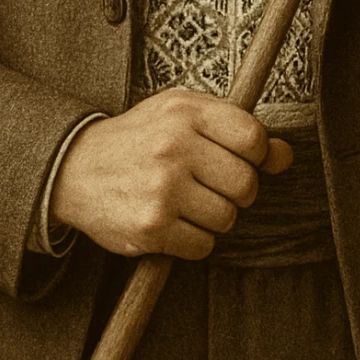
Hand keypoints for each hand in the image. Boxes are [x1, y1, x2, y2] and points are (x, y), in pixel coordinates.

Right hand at [48, 89, 292, 259]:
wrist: (74, 168)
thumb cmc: (139, 138)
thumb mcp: (182, 115)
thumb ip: (235, 128)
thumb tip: (285, 156)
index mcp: (184, 112)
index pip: (253, 138)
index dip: (255, 155)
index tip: (237, 158)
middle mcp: (174, 147)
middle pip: (245, 184)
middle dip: (234, 190)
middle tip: (207, 184)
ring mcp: (161, 189)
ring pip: (227, 218)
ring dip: (214, 217)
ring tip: (186, 202)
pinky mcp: (150, 227)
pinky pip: (203, 246)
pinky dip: (193, 241)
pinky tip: (171, 222)